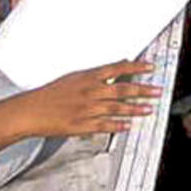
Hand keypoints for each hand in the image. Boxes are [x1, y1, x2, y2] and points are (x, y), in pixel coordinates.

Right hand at [12, 60, 159, 137]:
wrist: (32, 110)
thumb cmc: (52, 92)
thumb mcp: (76, 75)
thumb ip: (100, 72)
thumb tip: (120, 63)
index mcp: (89, 76)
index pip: (119, 68)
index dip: (137, 67)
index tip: (151, 67)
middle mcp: (91, 91)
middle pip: (123, 89)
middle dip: (143, 89)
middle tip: (158, 90)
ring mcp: (87, 109)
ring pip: (117, 108)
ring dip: (135, 109)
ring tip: (149, 109)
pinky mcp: (81, 126)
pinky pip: (103, 126)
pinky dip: (117, 126)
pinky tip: (128, 126)